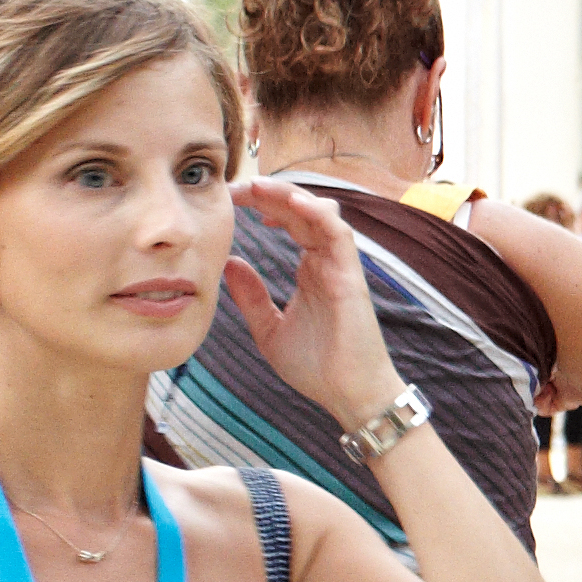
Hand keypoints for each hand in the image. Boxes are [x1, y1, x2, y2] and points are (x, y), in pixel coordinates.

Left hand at [228, 176, 402, 431]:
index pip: (289, 221)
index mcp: (311, 269)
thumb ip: (251, 297)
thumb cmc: (317, 367)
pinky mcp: (350, 275)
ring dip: (289, 195)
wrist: (348, 395)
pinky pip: (337, 232)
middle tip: (235, 186)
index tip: (231, 199)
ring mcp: (340, 266)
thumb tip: (230, 263)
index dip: (262, 204)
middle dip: (268, 193)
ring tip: (257, 188)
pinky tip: (291, 203)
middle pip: (301, 210)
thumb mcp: (269, 330)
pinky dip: (317, 213)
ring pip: (320, 212)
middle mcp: (327, 261)